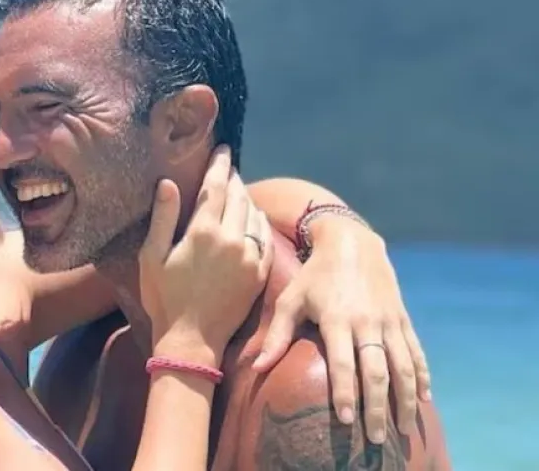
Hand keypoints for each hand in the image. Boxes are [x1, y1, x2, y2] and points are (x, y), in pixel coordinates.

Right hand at [138, 147, 272, 357]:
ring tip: (238, 188)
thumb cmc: (164, 299)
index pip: (215, 187)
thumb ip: (163, 218)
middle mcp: (232, 239)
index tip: (222, 149)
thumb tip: (167, 183)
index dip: (218, 164)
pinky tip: (252, 216)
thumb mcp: (152, 257)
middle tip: (228, 165)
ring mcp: (251, 256)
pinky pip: (265, 236)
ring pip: (253, 213)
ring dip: (246, 196)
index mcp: (203, 232)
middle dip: (233, 177)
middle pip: (237, 196)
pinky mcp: (260, 273)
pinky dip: (259, 220)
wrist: (192, 340)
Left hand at [252, 220, 429, 442]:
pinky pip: (416, 351)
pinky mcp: (402, 317)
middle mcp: (367, 322)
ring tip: (405, 429)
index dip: (346, 392)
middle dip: (377, 407)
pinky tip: (423, 397)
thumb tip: (258, 367)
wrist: (352, 242)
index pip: (344, 363)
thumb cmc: (314, 275)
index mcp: (337, 319)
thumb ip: (277, 335)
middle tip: (376, 439)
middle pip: (377, 371)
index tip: (346, 420)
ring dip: (405, 399)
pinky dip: (421, 375)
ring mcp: (389, 320)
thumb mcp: (291, 298)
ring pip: (403, 365)